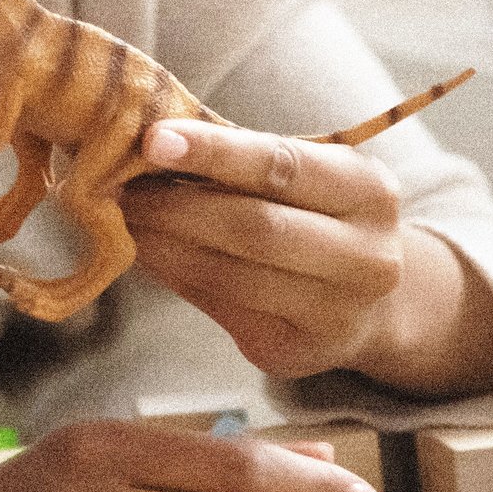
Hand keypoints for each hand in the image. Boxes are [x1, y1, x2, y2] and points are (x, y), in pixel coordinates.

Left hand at [121, 120, 407, 379]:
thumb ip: (244, 163)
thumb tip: (152, 146)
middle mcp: (367, 257)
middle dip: (177, 205)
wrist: (372, 303)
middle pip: (255, 227)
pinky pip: (220, 309)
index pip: (282, 165)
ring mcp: (337, 314)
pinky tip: (148, 252)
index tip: (154, 138)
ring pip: (231, 274)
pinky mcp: (297, 353)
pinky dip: (175, 275)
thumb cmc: (319, 216)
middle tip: (120, 185)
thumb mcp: (308, 177)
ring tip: (125, 217)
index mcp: (368, 192)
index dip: (214, 151)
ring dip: (164, 243)